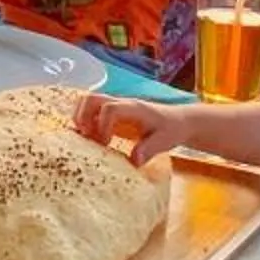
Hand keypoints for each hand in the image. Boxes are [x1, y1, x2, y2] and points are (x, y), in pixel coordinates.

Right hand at [72, 92, 197, 163]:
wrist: (179, 121)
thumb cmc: (172, 129)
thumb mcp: (165, 141)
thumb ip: (149, 149)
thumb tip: (134, 161)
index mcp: (134, 109)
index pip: (110, 108)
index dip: (102, 125)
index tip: (105, 143)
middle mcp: (122, 103)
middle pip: (91, 98)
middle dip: (82, 116)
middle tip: (85, 137)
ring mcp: (116, 106)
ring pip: (88, 101)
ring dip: (81, 118)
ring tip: (87, 138)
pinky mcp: (112, 113)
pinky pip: (91, 110)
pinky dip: (85, 122)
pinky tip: (92, 139)